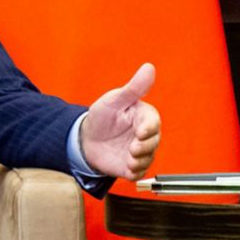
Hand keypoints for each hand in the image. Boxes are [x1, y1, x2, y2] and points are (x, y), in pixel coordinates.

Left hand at [79, 63, 161, 180]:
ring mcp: (140, 151)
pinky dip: (136, 171)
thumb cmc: (102, 117)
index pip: (153, 122)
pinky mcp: (132, 166)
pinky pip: (140, 172)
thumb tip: (149, 67)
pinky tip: (127, 168)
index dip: (149, 128)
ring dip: (140, 160)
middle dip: (145, 147)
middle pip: (154, 142)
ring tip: (129, 159)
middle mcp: (145, 135)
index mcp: (143, 116)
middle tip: (133, 148)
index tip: (141, 132)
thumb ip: (133, 87)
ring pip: (148, 158)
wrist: (86, 140)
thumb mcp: (114, 100)